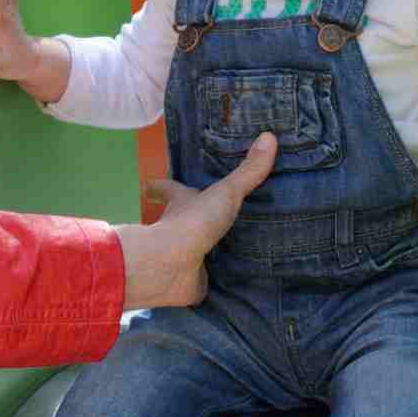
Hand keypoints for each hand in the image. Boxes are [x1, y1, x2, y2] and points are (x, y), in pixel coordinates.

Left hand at [116, 133, 275, 309]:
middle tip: (214, 214)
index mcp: (181, 203)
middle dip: (194, 219)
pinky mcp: (195, 280)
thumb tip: (270, 135)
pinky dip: (222, 278)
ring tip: (241, 246)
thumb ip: (248, 171)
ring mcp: (185, 256)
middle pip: (183, 219)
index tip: (148, 184)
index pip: (167, 189)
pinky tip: (241, 278)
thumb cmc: (193, 222)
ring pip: (198, 249)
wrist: (173, 265)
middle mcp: (178, 228)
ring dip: (213, 249)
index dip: (159, 186)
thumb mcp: (226, 193)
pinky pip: (212, 278)